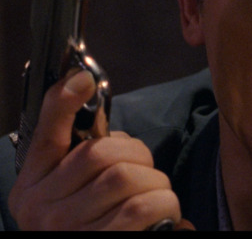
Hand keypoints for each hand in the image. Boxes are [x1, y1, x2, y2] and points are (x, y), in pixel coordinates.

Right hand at [8, 69, 186, 229]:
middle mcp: (43, 210)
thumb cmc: (91, 226)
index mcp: (33, 189)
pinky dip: (167, 208)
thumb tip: (91, 98)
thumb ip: (81, 157)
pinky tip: (168, 219)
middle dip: (139, 157)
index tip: (83, 79)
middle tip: (147, 174)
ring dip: (158, 185)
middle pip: (102, 154)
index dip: (63, 102)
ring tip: (158, 199)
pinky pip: (145, 209)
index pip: (45, 136)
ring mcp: (70, 230)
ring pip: (128, 179)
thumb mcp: (72, 192)